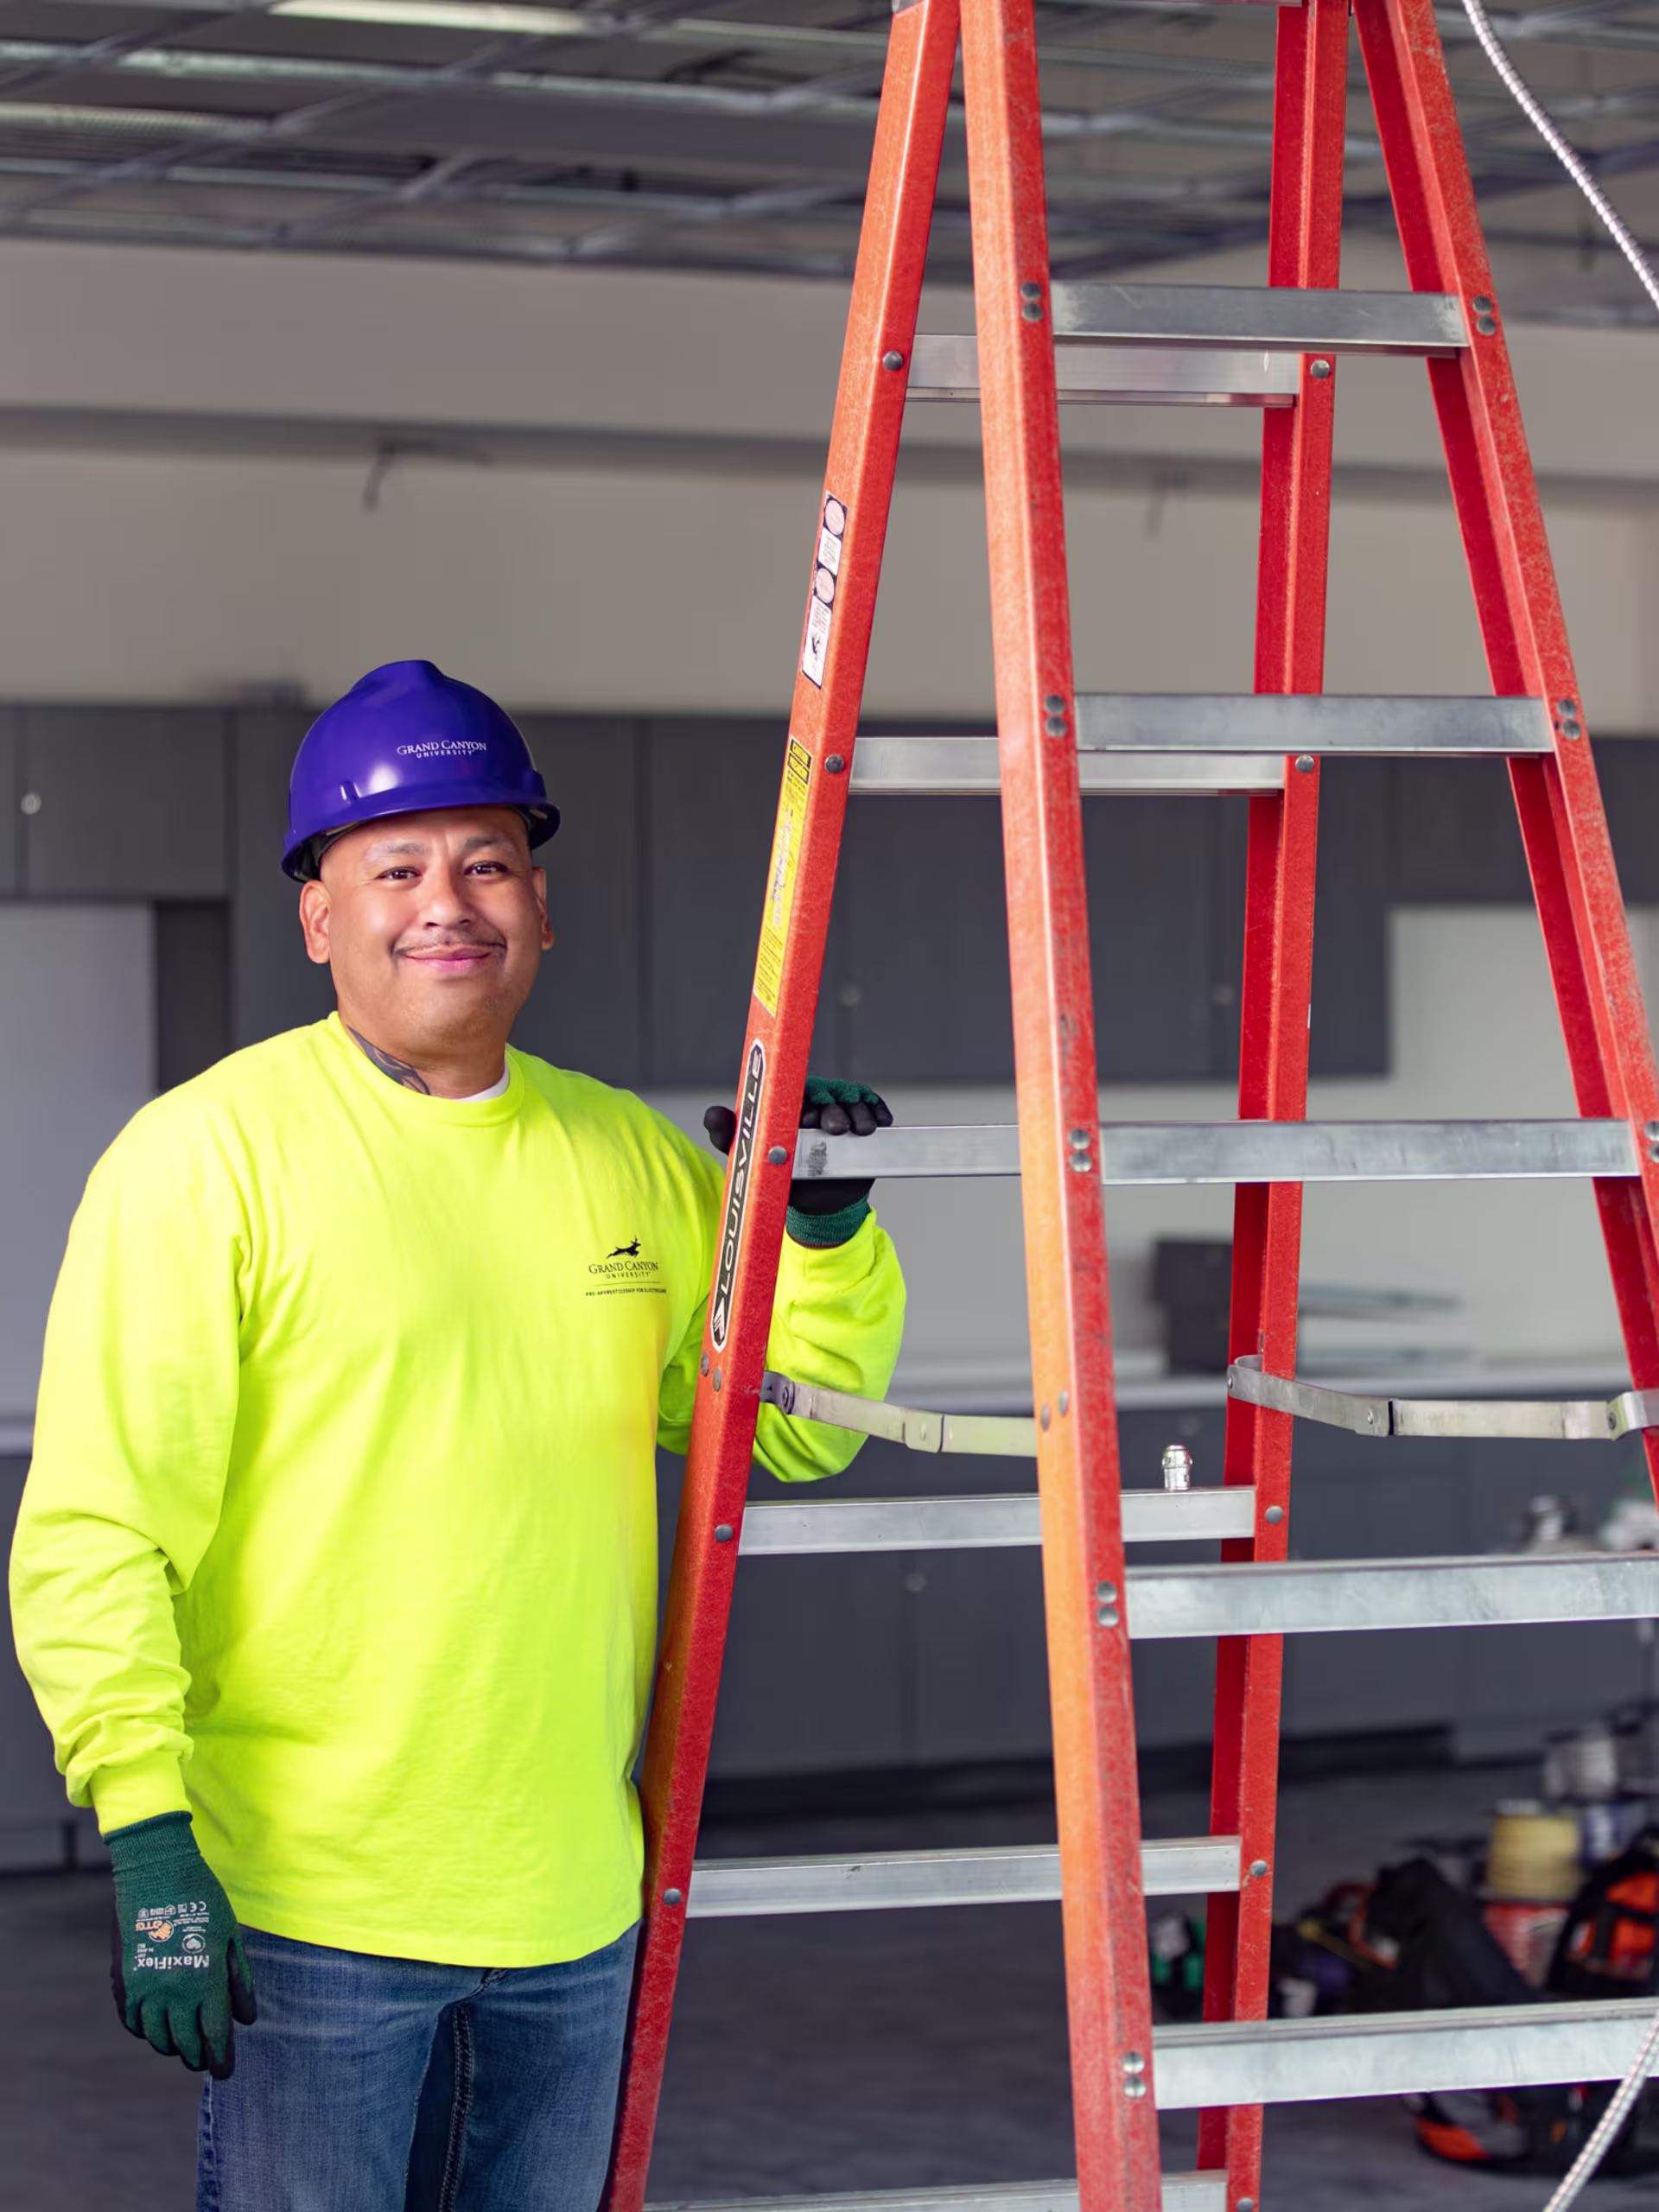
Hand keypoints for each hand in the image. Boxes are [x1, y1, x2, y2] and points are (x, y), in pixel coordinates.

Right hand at [106, 1810, 256, 2078]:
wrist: (155, 1871)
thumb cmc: (202, 1899)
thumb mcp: (230, 1936)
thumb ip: (239, 1981)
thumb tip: (247, 2020)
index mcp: (205, 1982)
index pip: (215, 2036)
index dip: (221, 2059)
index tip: (226, 2072)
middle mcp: (172, 1993)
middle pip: (185, 2045)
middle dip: (198, 2057)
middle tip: (206, 2061)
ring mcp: (143, 1990)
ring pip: (157, 2038)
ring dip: (172, 2047)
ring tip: (184, 2046)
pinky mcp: (122, 1982)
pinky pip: (132, 2022)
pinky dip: (145, 2032)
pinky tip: (157, 2028)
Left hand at [704, 1075, 891, 1245]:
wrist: (816, 1203)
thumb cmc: (778, 1175)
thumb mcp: (749, 1157)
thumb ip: (729, 1135)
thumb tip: (711, 1114)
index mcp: (788, 1103)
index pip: (796, 1091)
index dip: (803, 1101)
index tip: (805, 1119)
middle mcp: (816, 1102)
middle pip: (828, 1093)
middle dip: (833, 1109)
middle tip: (834, 1128)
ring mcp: (842, 1109)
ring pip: (853, 1100)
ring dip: (858, 1113)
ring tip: (860, 1130)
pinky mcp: (864, 1120)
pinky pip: (874, 1107)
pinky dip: (878, 1111)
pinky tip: (879, 1122)